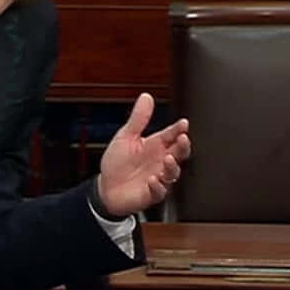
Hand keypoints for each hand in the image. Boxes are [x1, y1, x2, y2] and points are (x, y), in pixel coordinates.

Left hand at [96, 93, 190, 216]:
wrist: (106, 188)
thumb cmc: (118, 163)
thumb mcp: (125, 136)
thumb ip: (138, 118)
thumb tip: (146, 97)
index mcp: (156, 145)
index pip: (172, 134)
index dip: (179, 129)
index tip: (183, 123)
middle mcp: (160, 161)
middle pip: (179, 153)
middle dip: (183, 146)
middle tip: (183, 139)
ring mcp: (159, 177)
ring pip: (173, 173)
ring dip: (172, 167)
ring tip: (168, 160)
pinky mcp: (152, 193)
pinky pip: (160, 191)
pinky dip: (158, 186)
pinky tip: (153, 180)